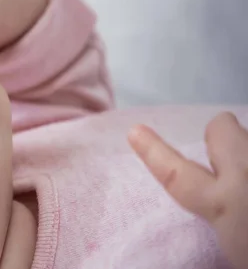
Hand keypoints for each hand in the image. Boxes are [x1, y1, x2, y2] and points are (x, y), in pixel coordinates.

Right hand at [128, 112, 247, 268]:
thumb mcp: (237, 245)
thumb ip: (226, 215)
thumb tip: (223, 204)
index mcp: (225, 202)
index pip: (177, 175)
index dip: (153, 153)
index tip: (135, 133)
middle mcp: (247, 173)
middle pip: (222, 127)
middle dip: (223, 141)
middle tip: (238, 173)